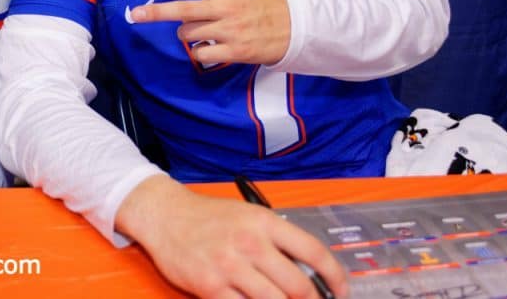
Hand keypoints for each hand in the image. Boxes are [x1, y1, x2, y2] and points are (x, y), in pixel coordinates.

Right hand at [117, 175, 347, 298]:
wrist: (165, 216)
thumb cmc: (208, 217)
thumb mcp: (248, 216)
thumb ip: (277, 239)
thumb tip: (308, 270)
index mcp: (264, 222)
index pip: (314, 252)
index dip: (335, 277)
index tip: (340, 290)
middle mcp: (250, 243)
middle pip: (298, 286)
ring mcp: (229, 266)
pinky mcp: (210, 287)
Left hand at [129, 0, 290, 66]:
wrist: (295, 28)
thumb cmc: (264, 6)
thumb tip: (188, 5)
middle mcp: (226, 8)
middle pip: (184, 10)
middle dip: (156, 12)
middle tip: (135, 14)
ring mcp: (230, 30)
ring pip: (189, 33)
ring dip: (186, 33)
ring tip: (200, 31)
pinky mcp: (234, 51)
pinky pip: (201, 54)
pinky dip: (199, 52)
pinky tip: (209, 48)